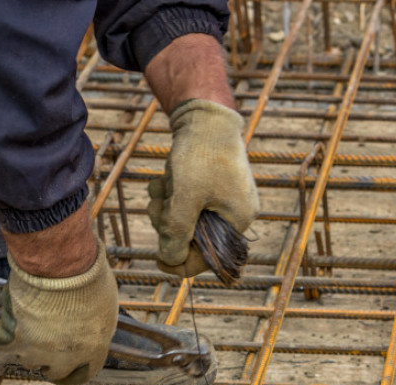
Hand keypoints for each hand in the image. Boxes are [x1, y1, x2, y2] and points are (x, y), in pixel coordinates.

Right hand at [0, 241, 117, 384]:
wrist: (62, 268)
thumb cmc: (89, 280)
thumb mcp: (105, 306)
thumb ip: (96, 325)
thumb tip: (89, 327)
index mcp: (92, 351)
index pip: (82, 375)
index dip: (73, 371)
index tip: (68, 367)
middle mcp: (64, 358)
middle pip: (53, 371)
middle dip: (50, 360)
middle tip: (45, 340)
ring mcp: (36, 351)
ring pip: (27, 357)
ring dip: (27, 345)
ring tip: (26, 323)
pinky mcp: (13, 338)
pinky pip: (0, 339)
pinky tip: (4, 317)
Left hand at [147, 99, 257, 276]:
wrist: (205, 113)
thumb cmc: (200, 155)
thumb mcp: (185, 198)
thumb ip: (177, 233)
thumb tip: (170, 262)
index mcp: (237, 221)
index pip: (208, 258)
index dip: (180, 261)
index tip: (157, 260)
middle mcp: (234, 213)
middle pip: (192, 238)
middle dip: (169, 222)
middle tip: (159, 204)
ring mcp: (222, 199)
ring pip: (183, 218)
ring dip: (165, 205)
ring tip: (163, 185)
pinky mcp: (209, 185)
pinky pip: (185, 201)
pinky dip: (170, 192)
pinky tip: (166, 177)